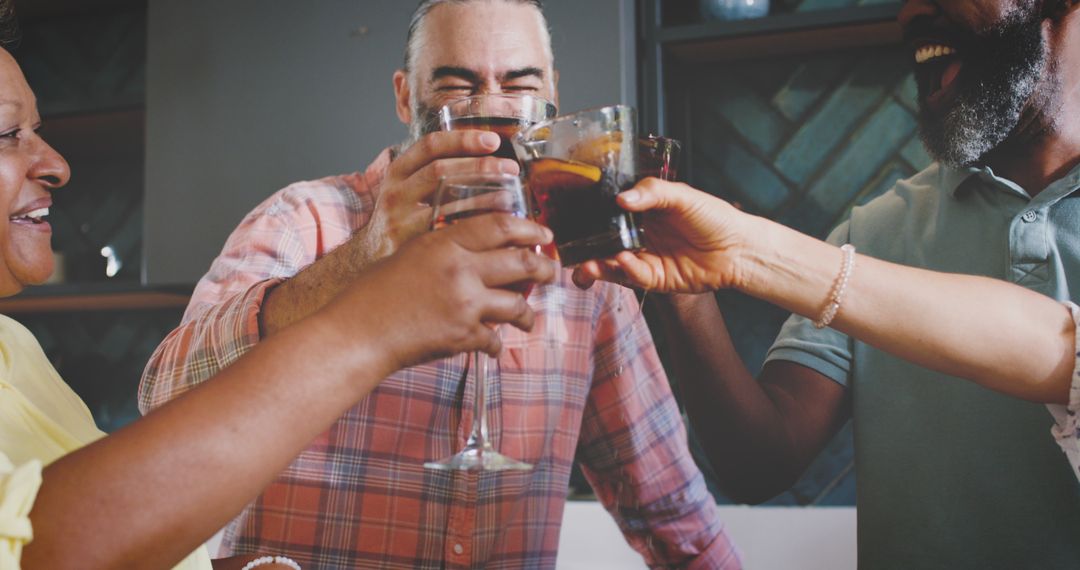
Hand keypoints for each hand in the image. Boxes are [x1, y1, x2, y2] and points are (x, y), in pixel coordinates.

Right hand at [327, 213, 557, 371]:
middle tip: (550, 272)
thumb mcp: (410, 254)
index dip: (529, 229)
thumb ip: (445, 249)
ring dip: (527, 314)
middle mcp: (460, 269)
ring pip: (517, 304)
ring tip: (527, 319)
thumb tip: (477, 252)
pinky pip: (494, 340)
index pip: (499, 226)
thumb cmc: (374, 294)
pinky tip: (492, 346)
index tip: (544, 234)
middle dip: (543, 268)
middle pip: (521, 261)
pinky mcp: (463, 336)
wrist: (358, 333)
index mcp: (444, 242)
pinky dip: (496, 345)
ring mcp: (465, 304)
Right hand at [350, 130, 519, 261]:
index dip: (462, 139)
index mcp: (397, 172)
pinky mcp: (409, 248)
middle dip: (480, 166)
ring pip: (445, 204)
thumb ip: (437, 173)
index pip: (429, 145)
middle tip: (511, 168)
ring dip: (484, 198)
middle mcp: (395, 194)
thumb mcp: (409, 189)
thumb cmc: (401, 219)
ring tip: (512, 196)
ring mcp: (400, 222)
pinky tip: (497, 229)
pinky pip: (447, 235)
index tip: (493, 140)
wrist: (373, 260)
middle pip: (439, 171)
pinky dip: (474, 230)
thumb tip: (490, 157)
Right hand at [572, 178, 751, 293]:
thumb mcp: (683, 195)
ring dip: (597, 265)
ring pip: (612, 264)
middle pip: (603, 243)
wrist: (739, 248)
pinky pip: (633, 277)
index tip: (572, 217)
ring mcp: (645, 258)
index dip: (590, 217)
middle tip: (570, 249)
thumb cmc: (715, 217)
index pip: (608, 214)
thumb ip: (652, 192)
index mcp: (643, 212)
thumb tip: (621, 198)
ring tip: (588, 265)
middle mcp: (639, 235)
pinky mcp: (654, 280)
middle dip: (585, 248)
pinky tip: (623, 262)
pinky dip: (625, 270)